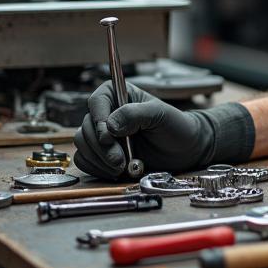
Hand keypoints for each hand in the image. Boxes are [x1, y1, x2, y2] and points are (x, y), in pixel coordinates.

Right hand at [72, 81, 253, 180]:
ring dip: (99, 159)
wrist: (185, 150)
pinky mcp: (102, 155)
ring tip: (122, 166)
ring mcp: (104, 136)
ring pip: (83, 145)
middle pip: (86, 127)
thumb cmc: (176, 127)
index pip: (97, 101)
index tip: (108, 136)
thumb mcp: (160, 115)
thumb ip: (136, 114)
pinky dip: (97, 168)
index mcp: (120, 96)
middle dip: (101, 146)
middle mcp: (108, 115)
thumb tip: (110, 125)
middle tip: (120, 159)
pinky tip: (117, 171)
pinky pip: (85, 162)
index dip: (98, 119)